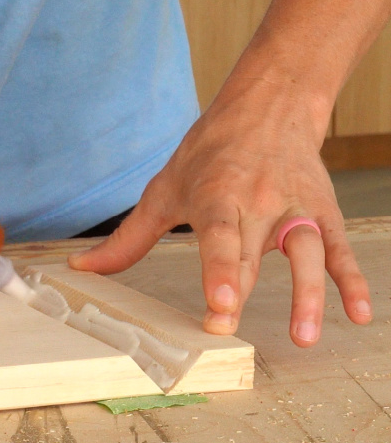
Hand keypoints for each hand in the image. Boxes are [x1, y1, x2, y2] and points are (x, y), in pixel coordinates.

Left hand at [67, 78, 371, 346]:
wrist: (269, 106)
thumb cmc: (210, 153)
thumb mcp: (163, 190)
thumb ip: (129, 238)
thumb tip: (82, 267)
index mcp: (217, 195)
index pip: (218, 236)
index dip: (220, 270)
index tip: (220, 303)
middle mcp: (259, 202)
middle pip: (253, 253)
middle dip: (242, 290)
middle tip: (226, 329)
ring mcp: (295, 208)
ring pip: (307, 252)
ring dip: (308, 294)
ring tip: (305, 336)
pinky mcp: (322, 213)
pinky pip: (339, 249)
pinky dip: (352, 281)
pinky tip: (359, 314)